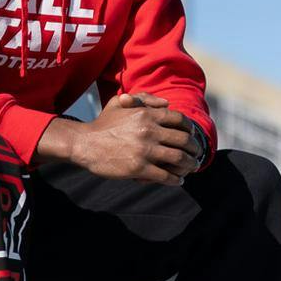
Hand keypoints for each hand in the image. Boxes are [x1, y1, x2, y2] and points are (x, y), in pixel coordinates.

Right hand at [44, 92, 200, 183]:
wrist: (84, 144)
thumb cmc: (102, 123)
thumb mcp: (120, 103)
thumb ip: (144, 99)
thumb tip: (167, 103)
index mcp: (146, 114)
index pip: (179, 119)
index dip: (190, 128)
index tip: (192, 135)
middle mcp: (149, 131)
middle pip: (183, 140)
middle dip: (194, 148)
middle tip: (197, 154)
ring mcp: (145, 150)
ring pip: (178, 159)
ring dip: (189, 164)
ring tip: (192, 167)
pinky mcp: (139, 168)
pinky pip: (165, 175)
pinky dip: (175, 179)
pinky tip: (178, 181)